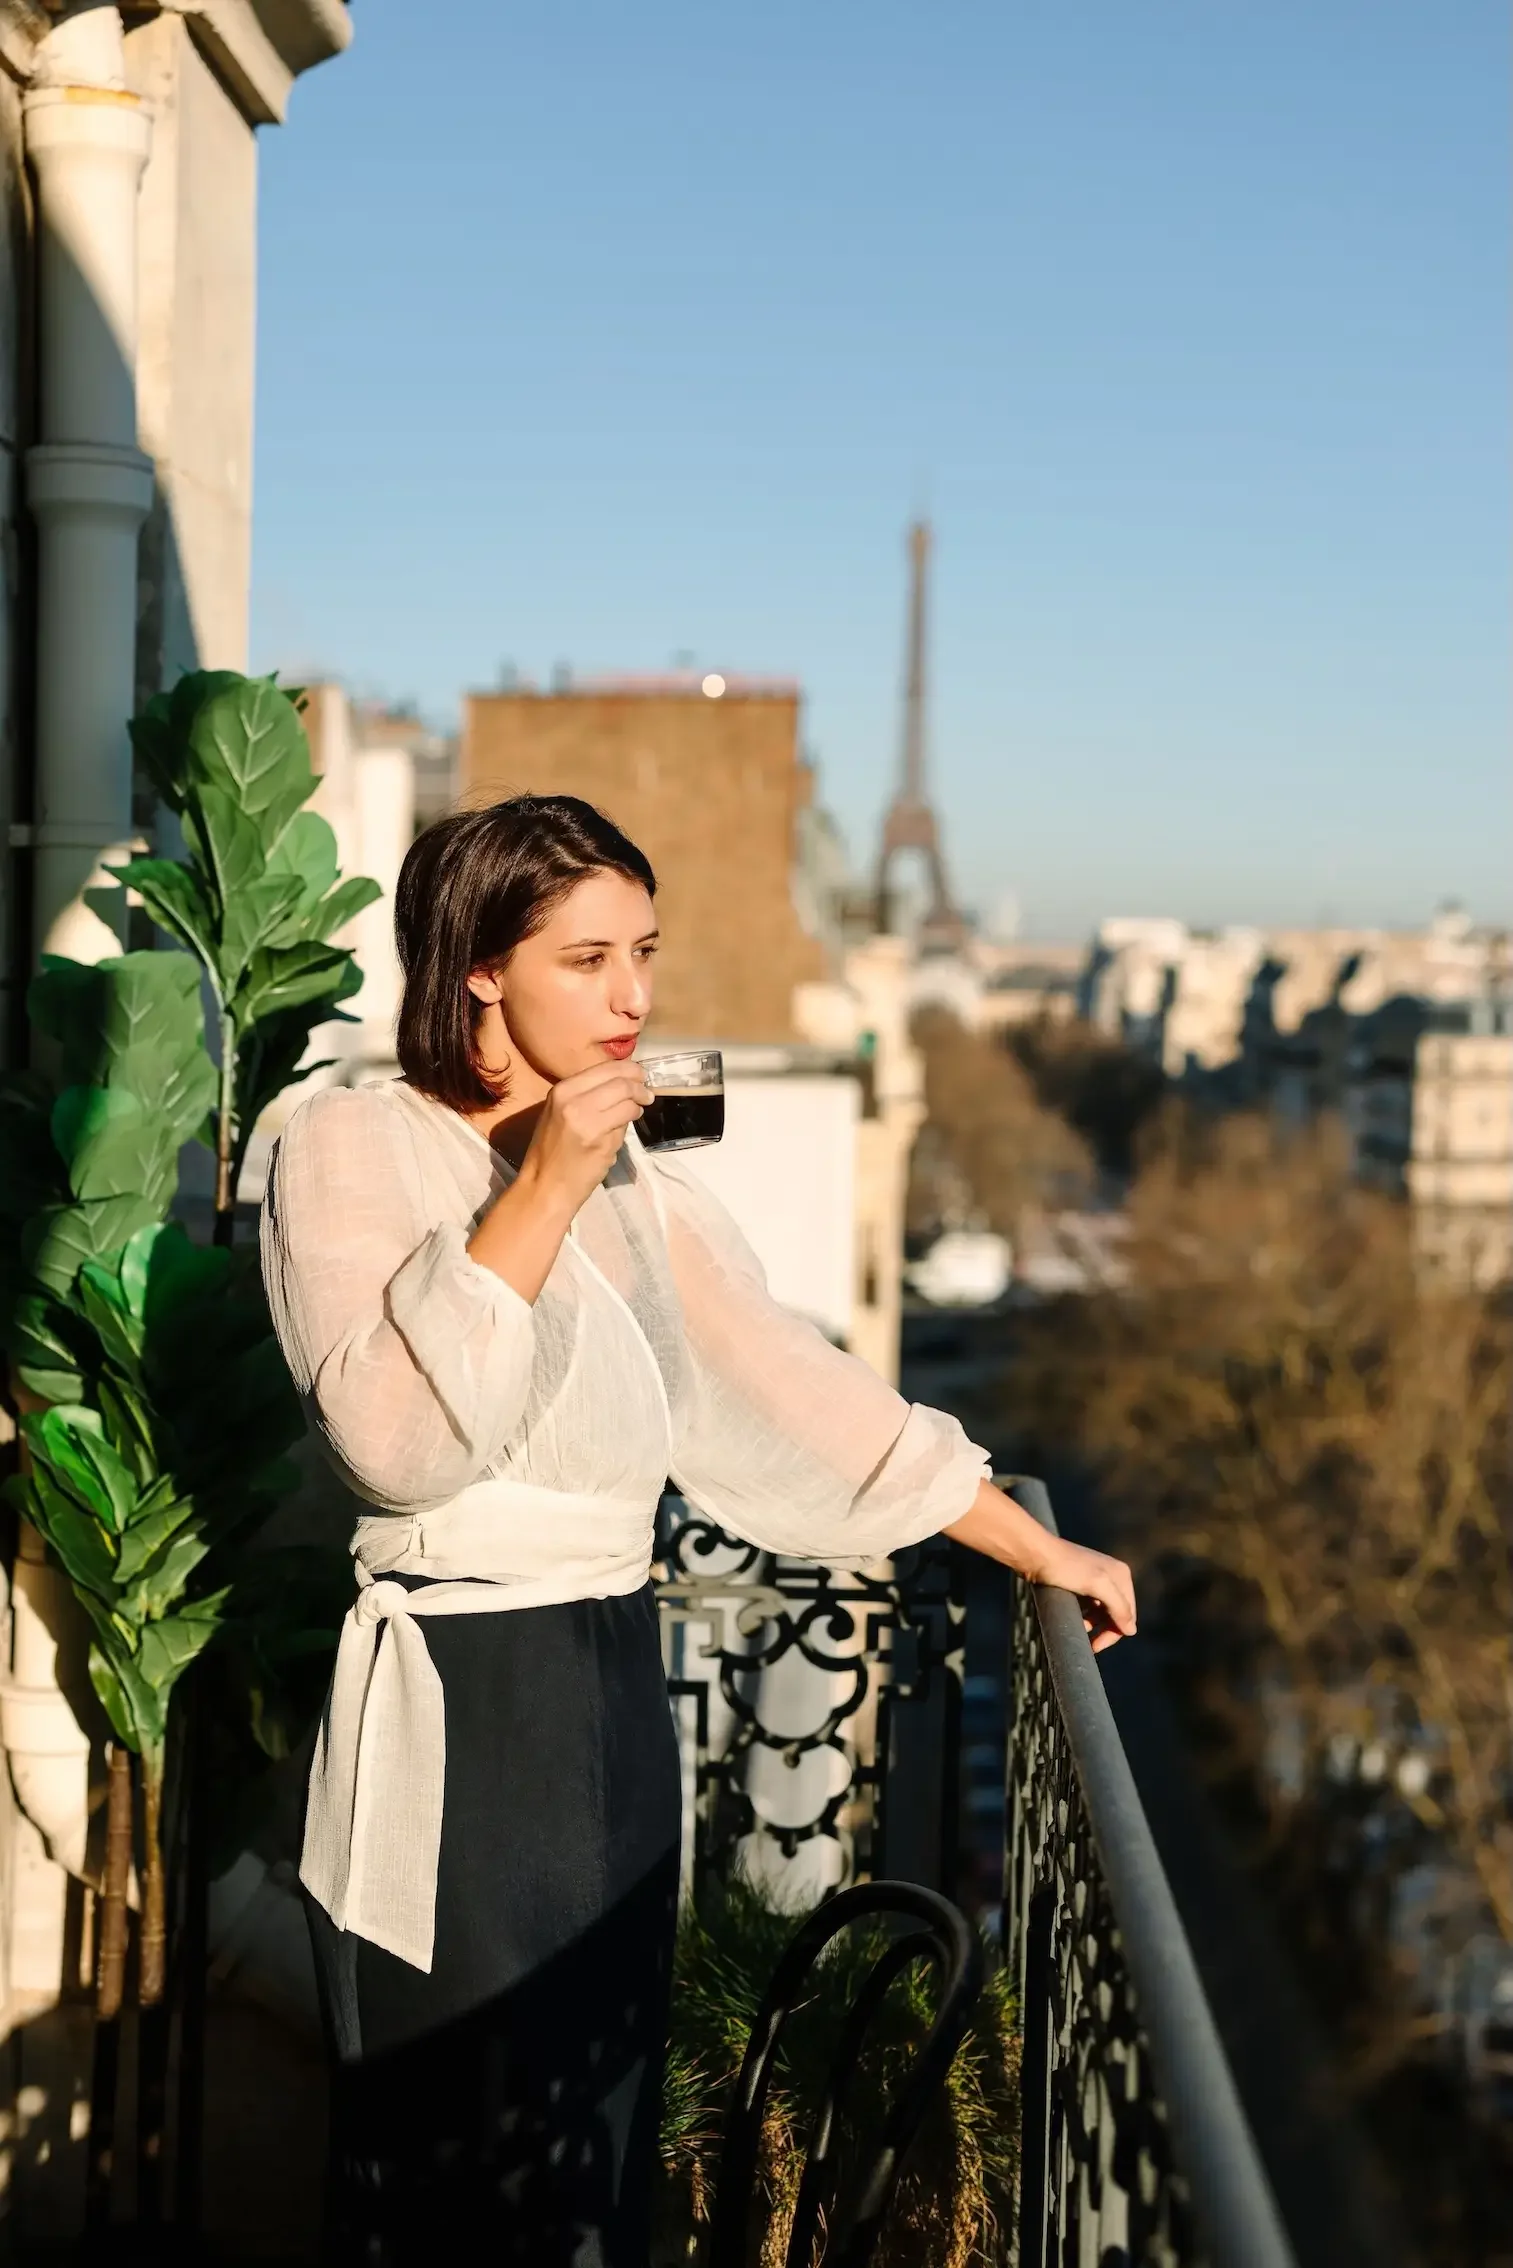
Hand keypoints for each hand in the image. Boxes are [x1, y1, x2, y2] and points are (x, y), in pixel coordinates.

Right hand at [518, 1060, 651, 1219]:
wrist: (544, 1186)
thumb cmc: (550, 1150)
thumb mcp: (559, 1112)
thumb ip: (586, 1095)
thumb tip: (621, 1081)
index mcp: (563, 1090)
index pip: (606, 1068)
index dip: (629, 1069)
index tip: (640, 1075)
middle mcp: (574, 1102)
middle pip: (621, 1083)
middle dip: (640, 1086)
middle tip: (647, 1094)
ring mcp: (589, 1123)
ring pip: (628, 1103)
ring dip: (638, 1106)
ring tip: (638, 1110)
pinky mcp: (602, 1143)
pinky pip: (624, 1126)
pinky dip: (629, 1125)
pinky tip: (622, 1130)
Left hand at [1025, 1534, 1136, 1653]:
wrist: (1034, 1554)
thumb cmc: (1064, 1567)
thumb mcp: (1096, 1585)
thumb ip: (1118, 1606)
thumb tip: (1131, 1631)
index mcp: (1122, 1575)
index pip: (1127, 1614)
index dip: (1114, 1633)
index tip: (1096, 1647)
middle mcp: (1112, 1576)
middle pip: (1116, 1613)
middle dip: (1104, 1630)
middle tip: (1090, 1645)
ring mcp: (1096, 1579)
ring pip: (1101, 1611)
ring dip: (1093, 1624)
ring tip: (1079, 1629)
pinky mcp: (1079, 1583)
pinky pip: (1088, 1606)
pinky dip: (1084, 1616)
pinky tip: (1074, 1619)